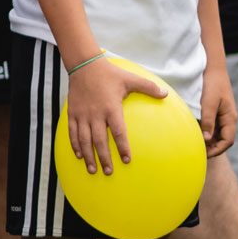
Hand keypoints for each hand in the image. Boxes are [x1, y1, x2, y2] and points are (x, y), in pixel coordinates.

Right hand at [65, 57, 166, 174]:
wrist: (84, 66)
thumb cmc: (110, 74)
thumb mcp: (131, 79)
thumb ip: (149, 87)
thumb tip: (166, 95)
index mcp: (111, 107)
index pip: (117, 132)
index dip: (122, 147)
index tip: (127, 159)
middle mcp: (95, 114)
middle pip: (99, 141)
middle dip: (104, 158)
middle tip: (108, 172)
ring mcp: (82, 114)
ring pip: (84, 140)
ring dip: (88, 156)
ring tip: (92, 170)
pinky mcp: (72, 113)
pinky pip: (72, 133)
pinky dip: (75, 145)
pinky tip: (80, 156)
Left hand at [200, 63, 236, 155]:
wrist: (213, 68)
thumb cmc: (212, 84)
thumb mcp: (208, 102)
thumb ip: (208, 121)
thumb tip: (207, 139)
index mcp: (230, 117)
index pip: (228, 141)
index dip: (217, 150)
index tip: (204, 154)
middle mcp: (228, 118)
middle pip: (224, 140)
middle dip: (212, 148)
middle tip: (197, 152)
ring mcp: (223, 115)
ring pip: (218, 135)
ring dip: (209, 141)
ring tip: (195, 145)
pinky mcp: (216, 112)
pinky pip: (213, 127)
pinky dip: (206, 133)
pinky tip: (196, 133)